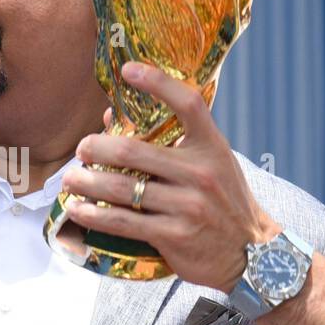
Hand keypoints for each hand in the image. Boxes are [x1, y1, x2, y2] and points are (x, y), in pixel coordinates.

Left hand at [61, 62, 279, 292]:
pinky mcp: (176, 235)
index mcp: (213, 149)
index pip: (188, 104)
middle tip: (81, 149)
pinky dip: (94, 215)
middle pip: (133, 152)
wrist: (253, 255)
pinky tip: (78, 210)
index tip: (129, 70)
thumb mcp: (213, 167)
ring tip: (71, 179)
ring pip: (122, 189)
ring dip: (87, 183)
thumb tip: (110, 119)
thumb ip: (172, 143)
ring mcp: (189, 206)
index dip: (158, 83)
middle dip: (96, 149)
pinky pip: (124, 222)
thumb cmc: (225, 205)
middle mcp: (202, 174)